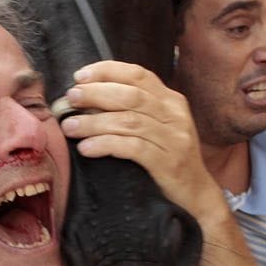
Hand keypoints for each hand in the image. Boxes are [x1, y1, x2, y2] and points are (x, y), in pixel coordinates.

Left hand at [59, 61, 212, 218]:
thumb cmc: (168, 158)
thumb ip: (134, 110)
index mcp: (171, 101)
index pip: (138, 75)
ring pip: (129, 121)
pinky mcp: (168, 162)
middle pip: (130, 95)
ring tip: (69, 127)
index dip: (107, 71)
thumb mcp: (158, 127)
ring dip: (94, 122)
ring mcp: (174, 139)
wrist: (196, 194)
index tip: (80, 76)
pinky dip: (106, 145)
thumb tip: (88, 96)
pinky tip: (86, 148)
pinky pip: (132, 148)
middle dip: (96, 94)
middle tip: (70, 98)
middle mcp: (175, 115)